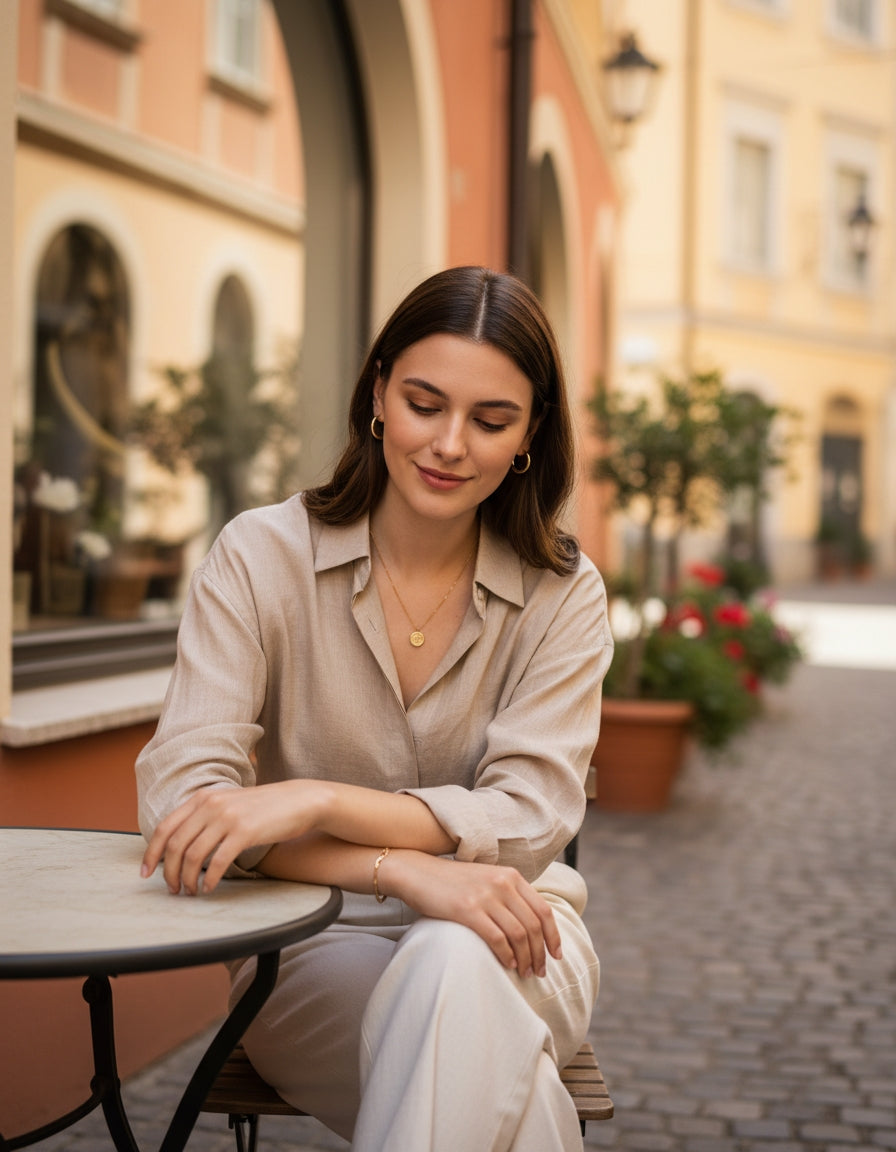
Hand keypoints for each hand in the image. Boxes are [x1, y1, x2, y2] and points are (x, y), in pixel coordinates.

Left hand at [141, 782, 322, 895]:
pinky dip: (210, 880)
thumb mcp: (229, 804)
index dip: (151, 853)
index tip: (146, 873)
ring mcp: (227, 817)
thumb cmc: (264, 808)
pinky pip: (217, 862)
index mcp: (203, 797)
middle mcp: (211, 804)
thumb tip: (181, 845)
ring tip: (191, 891)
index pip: (165, 827)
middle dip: (168, 872)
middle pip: (175, 845)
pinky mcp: (244, 831)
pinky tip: (210, 888)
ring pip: (193, 856)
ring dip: (187, 879)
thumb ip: (205, 817)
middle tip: (172, 889)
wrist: (299, 800)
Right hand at [385, 852, 561, 977]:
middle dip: (540, 953)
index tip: (556, 955)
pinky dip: (506, 956)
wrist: (418, 872)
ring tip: (524, 973)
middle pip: (533, 926)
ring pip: (519, 934)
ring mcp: (485, 896)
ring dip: (525, 959)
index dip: (553, 936)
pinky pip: (497, 938)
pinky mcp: (467, 910)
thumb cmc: (452, 882)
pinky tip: (506, 965)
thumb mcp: (486, 879)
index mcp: (511, 876)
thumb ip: (508, 895)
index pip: (543, 910)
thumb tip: (529, 926)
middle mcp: (502, 883)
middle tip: (539, 972)